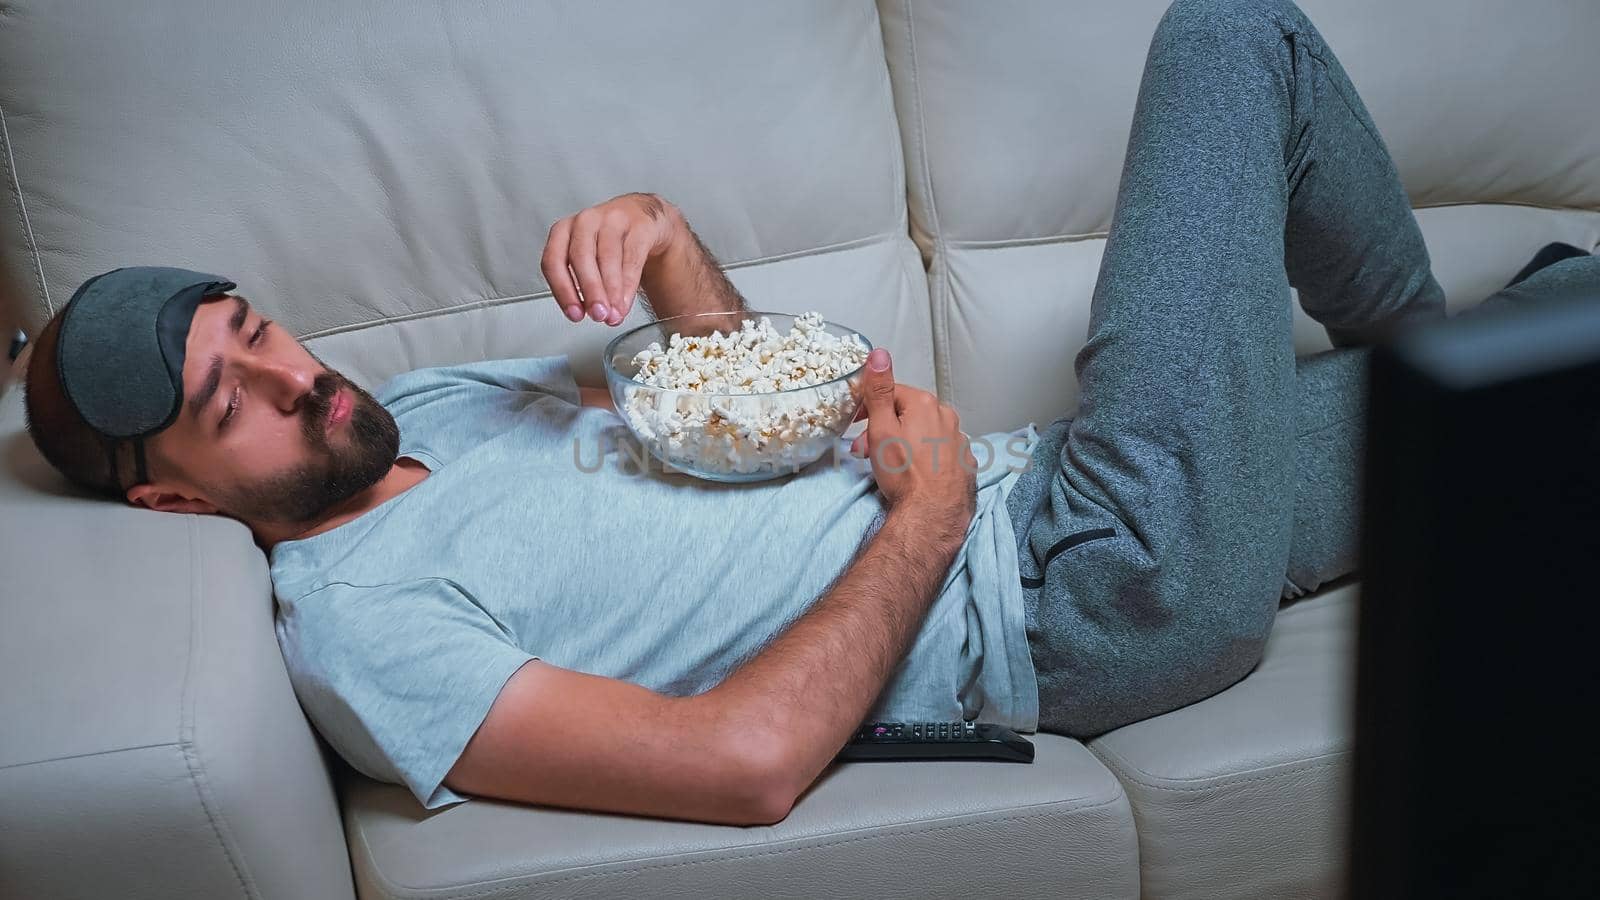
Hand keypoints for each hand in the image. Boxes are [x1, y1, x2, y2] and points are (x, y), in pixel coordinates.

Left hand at [542, 193, 679, 325]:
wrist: (642, 217)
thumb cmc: (607, 243)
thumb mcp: (586, 259)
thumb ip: (581, 285)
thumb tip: (588, 312)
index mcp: (563, 231)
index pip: (553, 260)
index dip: (562, 290)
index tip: (575, 314)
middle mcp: (585, 221)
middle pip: (581, 256)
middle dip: (590, 290)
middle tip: (597, 314)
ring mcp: (612, 219)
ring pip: (608, 256)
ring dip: (611, 290)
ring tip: (614, 314)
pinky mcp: (639, 225)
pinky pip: (632, 256)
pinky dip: (629, 284)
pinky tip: (626, 301)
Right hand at [849, 349, 976, 541]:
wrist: (933, 515)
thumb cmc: (905, 474)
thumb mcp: (882, 429)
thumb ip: (880, 390)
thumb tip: (879, 354)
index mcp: (926, 403)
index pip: (891, 392)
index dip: (868, 406)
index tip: (855, 421)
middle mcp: (947, 417)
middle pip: (907, 413)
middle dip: (883, 427)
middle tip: (864, 450)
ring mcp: (959, 440)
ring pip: (923, 432)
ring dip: (903, 441)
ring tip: (887, 464)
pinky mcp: (964, 462)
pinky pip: (938, 451)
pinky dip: (923, 456)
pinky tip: (913, 472)